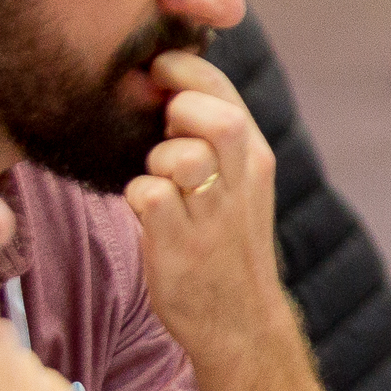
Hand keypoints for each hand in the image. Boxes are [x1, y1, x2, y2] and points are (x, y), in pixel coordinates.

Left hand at [126, 50, 289, 367]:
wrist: (241, 322)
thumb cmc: (226, 245)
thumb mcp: (238, 185)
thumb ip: (213, 139)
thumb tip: (162, 84)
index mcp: (254, 159)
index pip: (223, 89)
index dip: (182, 68)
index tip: (154, 73)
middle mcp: (240, 183)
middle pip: (218, 119)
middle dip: (176, 110)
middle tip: (160, 129)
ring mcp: (213, 217)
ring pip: (183, 158)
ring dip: (157, 157)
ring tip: (155, 175)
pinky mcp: (181, 247)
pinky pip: (149, 197)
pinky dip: (136, 194)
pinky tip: (141, 208)